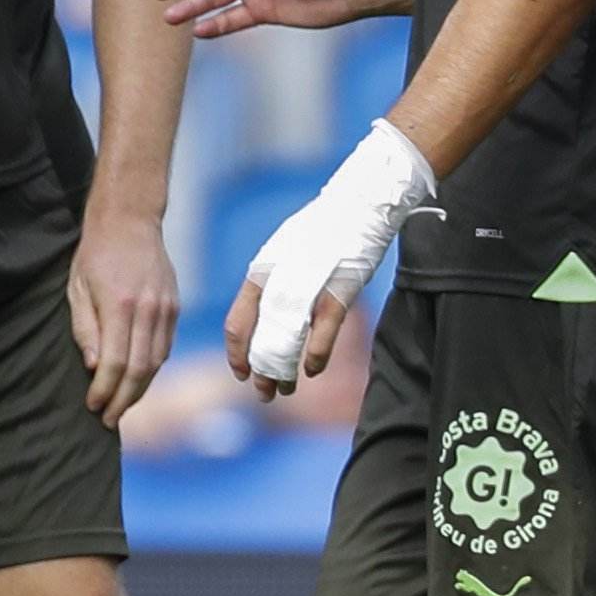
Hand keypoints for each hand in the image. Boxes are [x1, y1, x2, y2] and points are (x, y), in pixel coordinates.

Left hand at [69, 201, 178, 424]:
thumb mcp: (77, 289)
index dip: (105, 390)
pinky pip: (164, 348)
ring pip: (156, 363)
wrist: (130, 221)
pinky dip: (151, 370)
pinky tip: (136, 382)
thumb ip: (85, 329)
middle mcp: (148, 311)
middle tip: (107, 420)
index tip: (92, 407)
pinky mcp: (174, 308)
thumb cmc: (95, 255)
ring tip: (120, 406)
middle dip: (123, 400)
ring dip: (139, 390)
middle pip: (141, 370)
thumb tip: (94, 368)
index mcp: (120, 306)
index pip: (116, 363)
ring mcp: (166, 310)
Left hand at [231, 119, 433, 394]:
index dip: (236, 351)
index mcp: (261, 272)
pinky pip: (323, 327)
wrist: (360, 202)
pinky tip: (311, 370)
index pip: (237, 320)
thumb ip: (274, 285)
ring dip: (284, 368)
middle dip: (259, 369)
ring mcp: (308, 284)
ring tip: (283, 389)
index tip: (240, 372)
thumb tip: (265, 316)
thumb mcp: (286, 255)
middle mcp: (279, 280)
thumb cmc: (322, 230)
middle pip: (260, 336)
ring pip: (288, 337)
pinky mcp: (339, 288)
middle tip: (261, 393)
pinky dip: (315, 352)